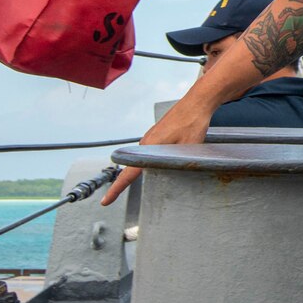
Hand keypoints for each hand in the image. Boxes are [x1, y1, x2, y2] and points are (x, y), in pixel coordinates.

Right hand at [99, 95, 216, 205]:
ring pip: (141, 158)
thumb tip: (171, 176)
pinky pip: (148, 151)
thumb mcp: (187, 148)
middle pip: (131, 167)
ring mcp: (151, 136)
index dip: (117, 189)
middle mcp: (145, 142)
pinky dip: (148, 160)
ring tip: (142, 181)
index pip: (129, 173)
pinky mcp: (158, 133)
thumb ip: (177, 163)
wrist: (197, 101)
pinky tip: (160, 163)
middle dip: (125, 181)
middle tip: (114, 197)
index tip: (105, 201)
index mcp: (149, 146)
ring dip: (139, 169)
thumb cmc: (193, 122)